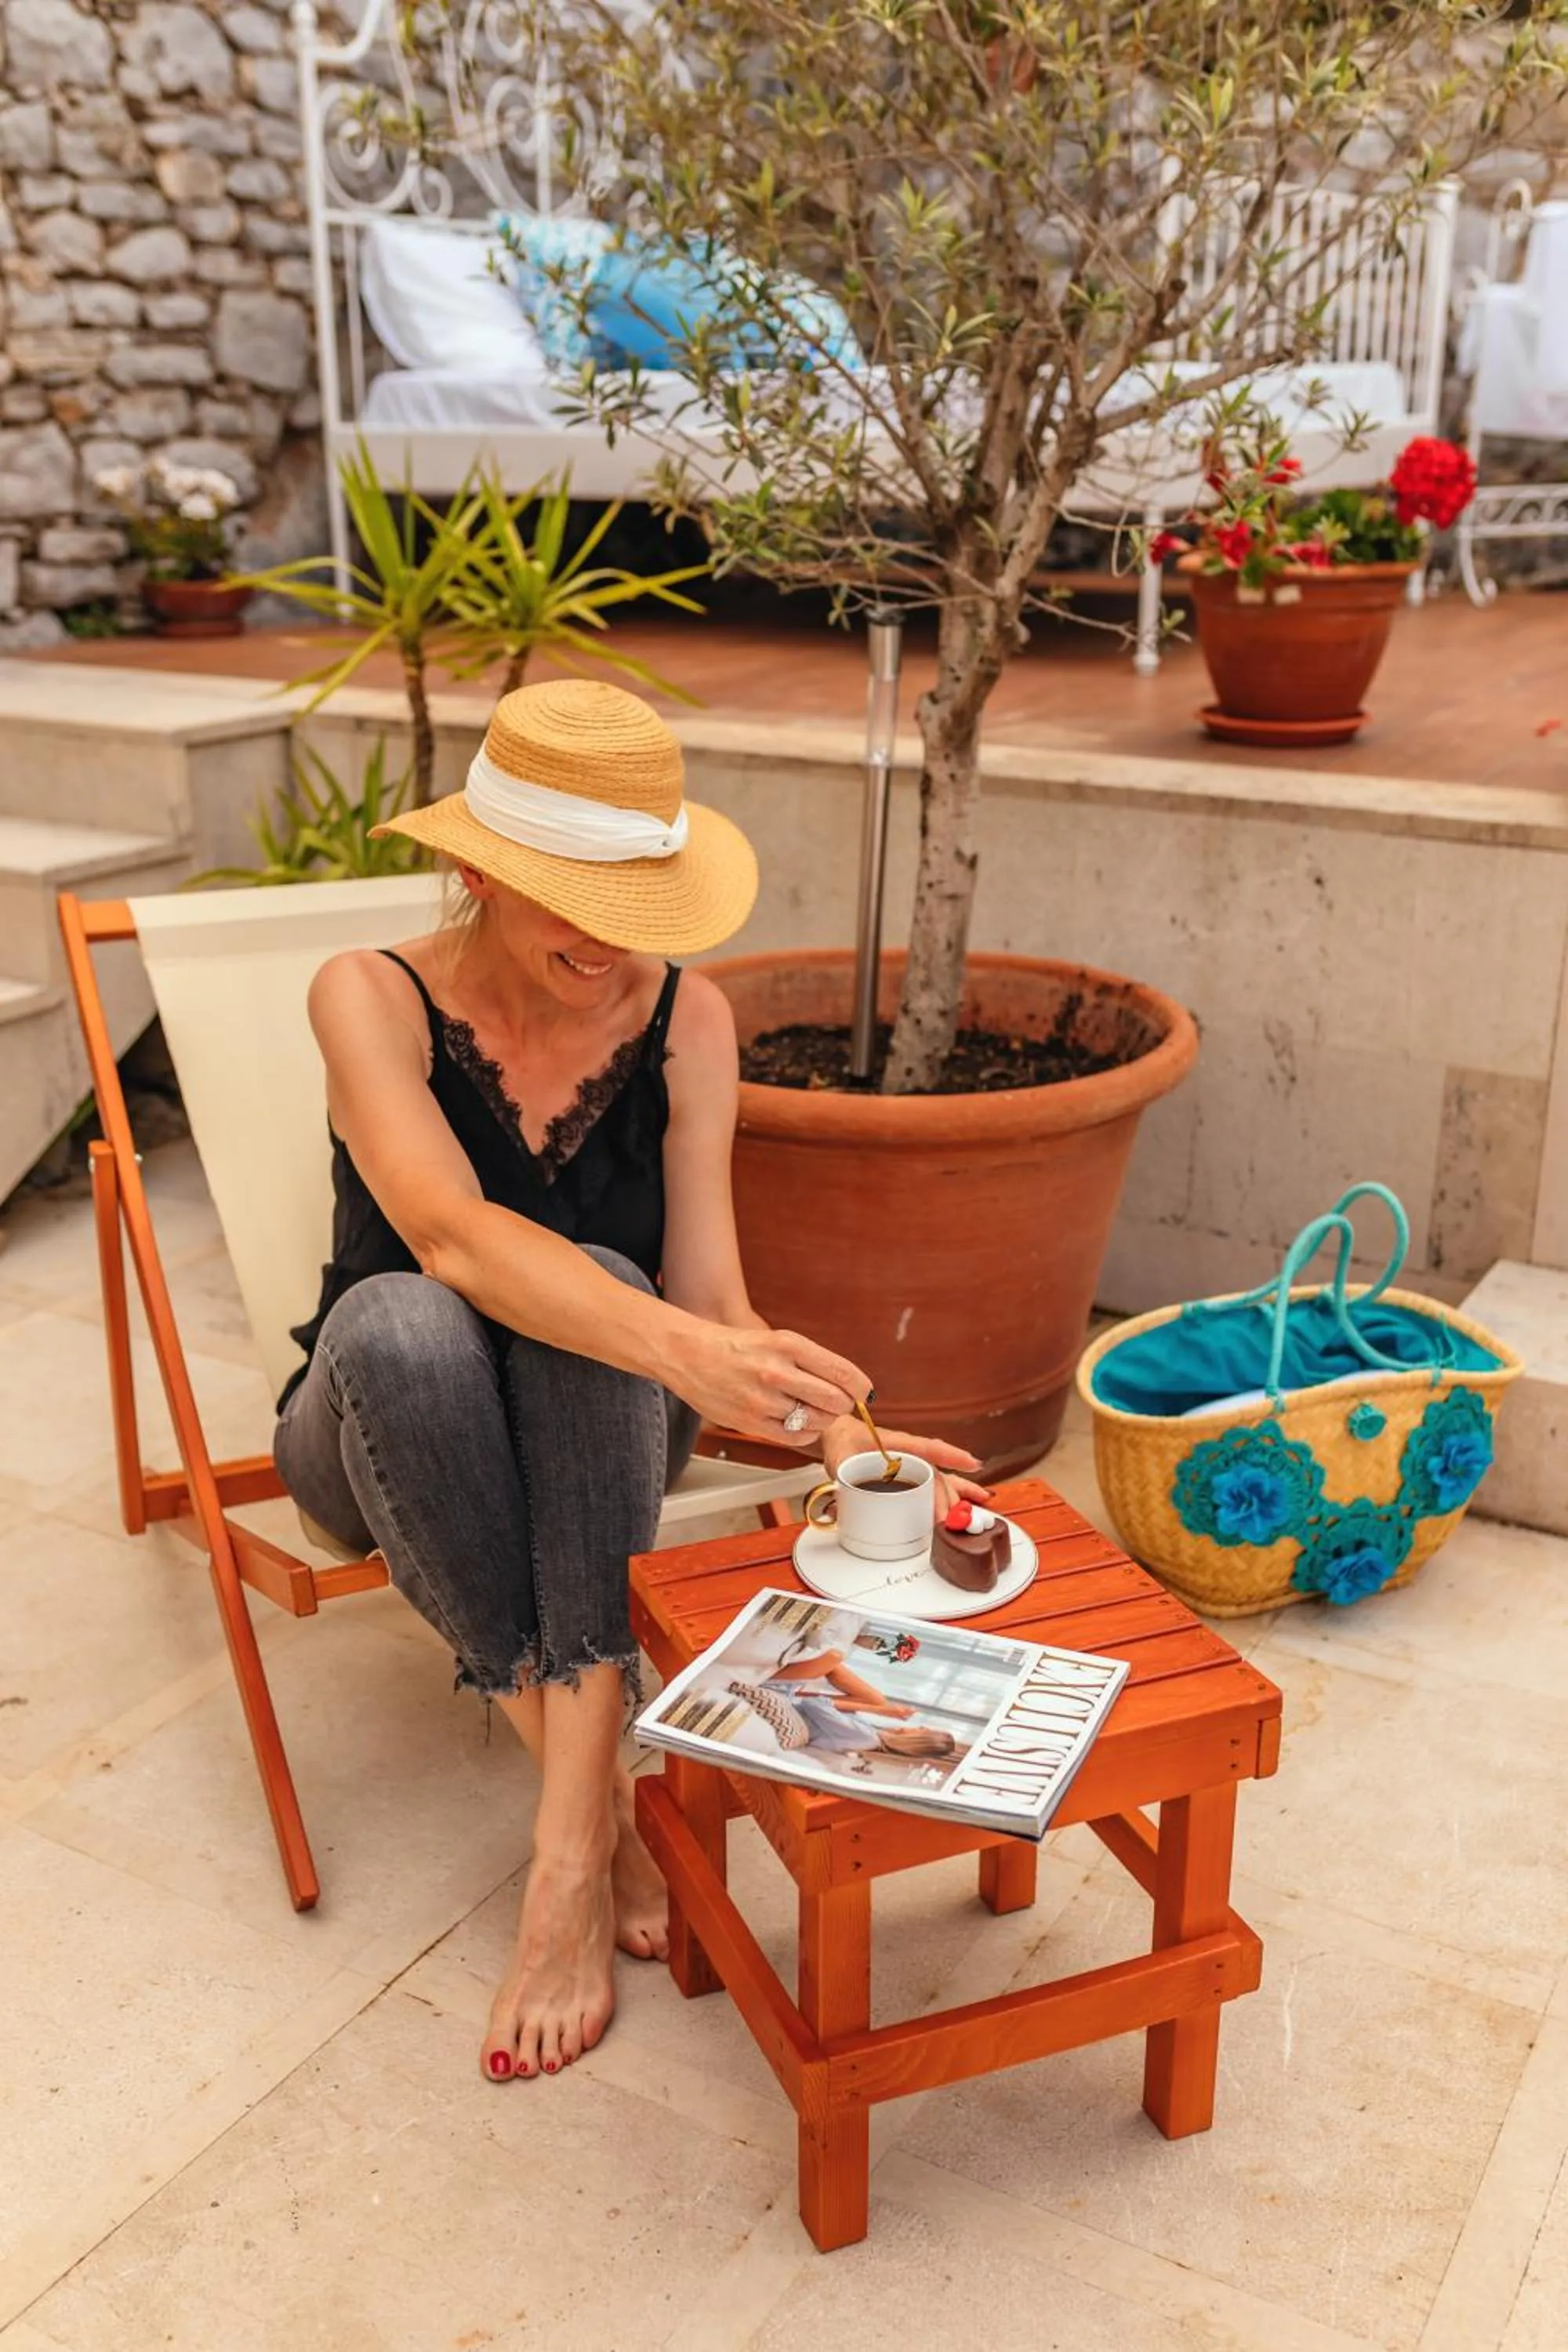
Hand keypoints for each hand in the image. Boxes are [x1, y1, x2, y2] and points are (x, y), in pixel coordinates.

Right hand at [668, 1321, 869, 1446]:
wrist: (689, 1355)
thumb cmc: (737, 1348)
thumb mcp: (778, 1340)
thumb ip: (813, 1362)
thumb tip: (851, 1387)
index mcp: (788, 1345)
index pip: (843, 1372)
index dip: (860, 1388)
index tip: (863, 1393)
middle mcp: (777, 1371)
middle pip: (836, 1401)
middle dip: (842, 1405)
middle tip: (834, 1402)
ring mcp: (763, 1399)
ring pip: (817, 1421)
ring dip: (822, 1419)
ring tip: (810, 1408)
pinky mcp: (751, 1422)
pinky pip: (795, 1436)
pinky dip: (804, 1432)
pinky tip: (796, 1420)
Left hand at [821, 1418, 991, 1521]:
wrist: (842, 1437)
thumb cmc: (844, 1443)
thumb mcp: (838, 1457)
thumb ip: (842, 1473)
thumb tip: (845, 1496)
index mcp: (894, 1443)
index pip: (926, 1448)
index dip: (949, 1455)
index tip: (971, 1462)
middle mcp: (911, 1453)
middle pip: (935, 1475)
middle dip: (947, 1497)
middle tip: (950, 1520)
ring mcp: (916, 1463)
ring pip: (943, 1479)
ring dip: (960, 1494)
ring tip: (978, 1507)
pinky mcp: (916, 1473)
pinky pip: (941, 1481)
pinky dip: (960, 1490)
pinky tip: (979, 1498)